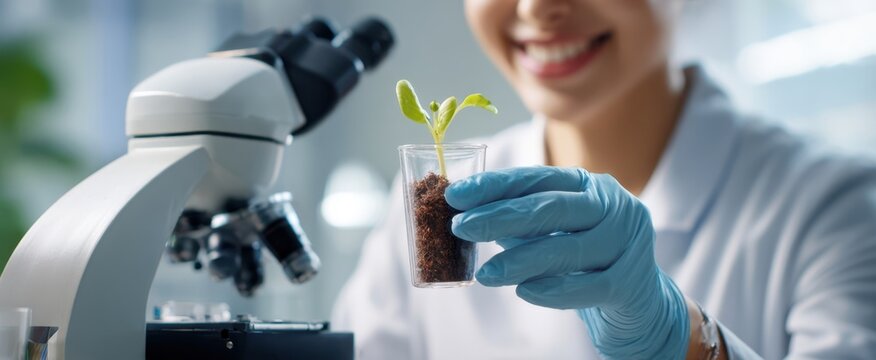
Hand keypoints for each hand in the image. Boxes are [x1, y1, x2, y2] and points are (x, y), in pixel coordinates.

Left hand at [445, 166, 689, 358]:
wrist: (638, 302)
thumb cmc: (582, 261)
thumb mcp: (549, 234)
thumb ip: (516, 224)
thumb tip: (461, 218)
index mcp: (586, 184)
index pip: (535, 178)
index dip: (493, 186)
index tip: (455, 195)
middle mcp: (612, 204)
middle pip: (550, 207)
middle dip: (499, 217)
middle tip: (460, 228)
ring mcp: (628, 239)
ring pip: (568, 248)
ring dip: (521, 261)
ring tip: (486, 275)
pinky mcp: (633, 279)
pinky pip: (589, 286)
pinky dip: (555, 290)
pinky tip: (525, 292)